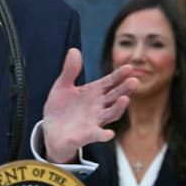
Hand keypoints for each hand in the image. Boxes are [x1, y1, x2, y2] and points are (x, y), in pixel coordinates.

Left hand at [42, 48, 137, 162]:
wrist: (51, 131)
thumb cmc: (60, 108)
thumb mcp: (62, 86)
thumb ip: (70, 70)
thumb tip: (74, 50)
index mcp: (93, 92)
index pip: (109, 82)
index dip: (119, 75)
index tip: (129, 67)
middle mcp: (98, 106)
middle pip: (115, 96)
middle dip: (125, 89)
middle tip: (134, 81)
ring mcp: (94, 121)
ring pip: (111, 114)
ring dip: (118, 108)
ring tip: (125, 99)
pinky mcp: (87, 135)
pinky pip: (97, 135)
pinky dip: (104, 135)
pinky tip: (109, 134)